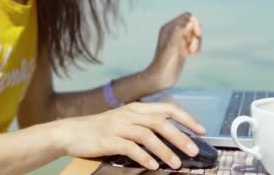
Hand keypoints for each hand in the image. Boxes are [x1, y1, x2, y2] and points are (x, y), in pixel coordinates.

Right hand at [55, 102, 205, 169]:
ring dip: (165, 150)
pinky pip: (131, 148)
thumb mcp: (124, 121)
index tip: (201, 130)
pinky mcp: (109, 139)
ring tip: (176, 163)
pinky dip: (144, 157)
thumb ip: (144, 125)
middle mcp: (129, 114)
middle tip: (193, 150)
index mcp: (136, 108)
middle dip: (180, 136)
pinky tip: (153, 165)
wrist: (72, 132)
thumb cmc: (100, 130)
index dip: (186, 118)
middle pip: (160, 122)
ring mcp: (119, 126)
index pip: (167, 107)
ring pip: (148, 135)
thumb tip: (171, 136)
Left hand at [146, 12, 201, 90]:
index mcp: (169, 27)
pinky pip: (195, 44)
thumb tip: (190, 21)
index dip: (194, 24)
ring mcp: (179, 40)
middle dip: (196, 35)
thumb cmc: (164, 62)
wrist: (161, 77)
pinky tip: (191, 56)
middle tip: (192, 46)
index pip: (187, 17)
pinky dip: (196, 49)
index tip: (196, 35)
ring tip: (190, 53)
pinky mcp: (183, 48)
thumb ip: (179, 32)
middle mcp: (174, 32)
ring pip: (195, 35)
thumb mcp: (171, 46)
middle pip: (193, 25)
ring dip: (196, 43)